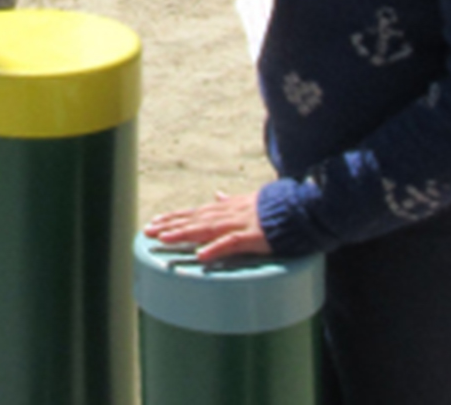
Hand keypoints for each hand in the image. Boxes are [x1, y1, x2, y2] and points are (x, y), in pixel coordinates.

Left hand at [144, 191, 271, 261]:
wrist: (302, 208)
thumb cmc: (276, 208)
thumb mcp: (250, 201)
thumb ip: (231, 201)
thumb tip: (217, 195)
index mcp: (228, 208)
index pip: (195, 212)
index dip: (174, 216)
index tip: (155, 221)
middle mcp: (229, 214)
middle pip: (194, 219)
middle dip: (170, 224)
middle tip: (148, 230)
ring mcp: (240, 224)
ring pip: (207, 229)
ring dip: (184, 233)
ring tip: (164, 238)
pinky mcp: (254, 237)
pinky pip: (231, 243)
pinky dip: (215, 248)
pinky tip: (200, 255)